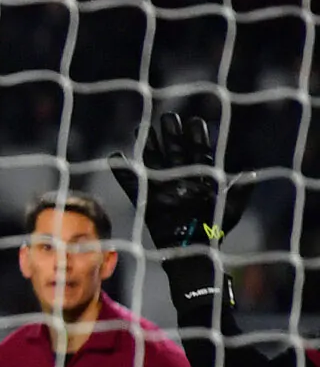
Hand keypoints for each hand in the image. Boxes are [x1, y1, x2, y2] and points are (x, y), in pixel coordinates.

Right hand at [107, 113, 250, 248]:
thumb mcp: (232, 208)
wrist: (192, 250)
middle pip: (174, 150)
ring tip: (140, 129)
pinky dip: (122, 172)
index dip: (196, 136)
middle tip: (168, 117)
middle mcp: (180, 179)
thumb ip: (239, 190)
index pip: (198, 151)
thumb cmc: (213, 229)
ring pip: (152, 161)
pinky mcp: (147, 200)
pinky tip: (115, 158)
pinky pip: (131, 184)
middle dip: (171, 133)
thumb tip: (250, 173)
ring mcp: (162, 188)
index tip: (195, 120)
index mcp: (200, 178)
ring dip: (146, 145)